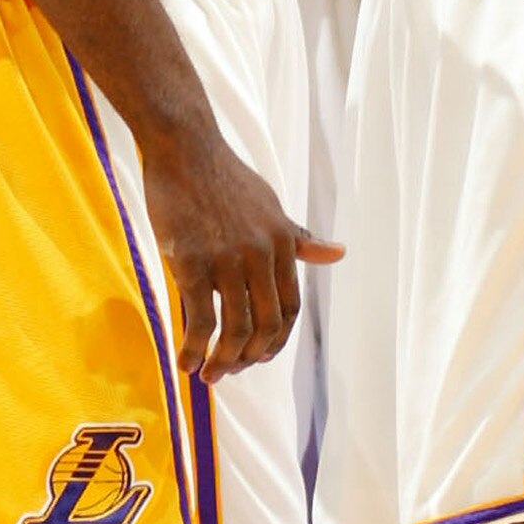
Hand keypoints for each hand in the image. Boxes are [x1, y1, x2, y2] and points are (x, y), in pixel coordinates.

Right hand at [142, 121, 343, 380]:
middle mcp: (261, 255)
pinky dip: (194, 349)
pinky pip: (199, 320)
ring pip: (235, 330)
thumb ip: (299, 239)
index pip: (290, 309)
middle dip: (250, 358)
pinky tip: (184, 362)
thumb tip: (338, 254)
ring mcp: (227, 259)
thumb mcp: (270, 207)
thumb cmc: (225, 178)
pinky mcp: (191, 261)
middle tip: (229, 373)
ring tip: (208, 376)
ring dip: (223, 363)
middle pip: (267, 326)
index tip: (258, 357)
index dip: (276, 341)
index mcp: (282, 244)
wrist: (184, 148)